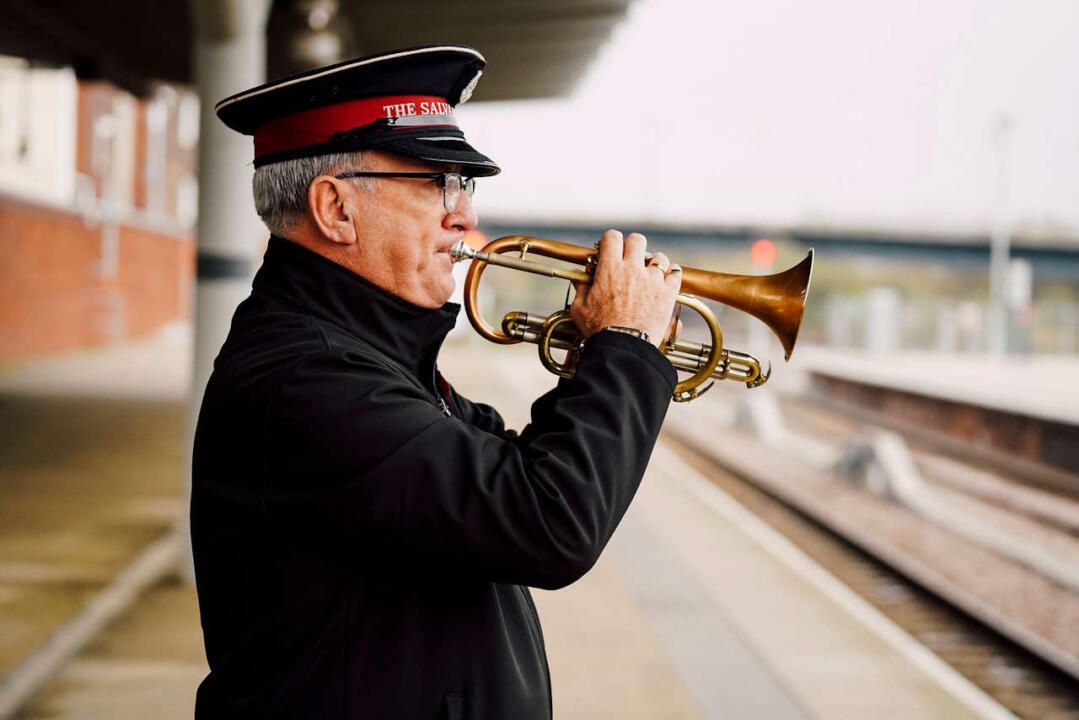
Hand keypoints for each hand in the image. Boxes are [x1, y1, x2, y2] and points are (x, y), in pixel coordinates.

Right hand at [570, 230, 681, 348]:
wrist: (623, 347)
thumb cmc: (599, 330)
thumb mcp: (580, 309)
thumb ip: (580, 288)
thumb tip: (578, 277)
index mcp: (609, 269)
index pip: (612, 237)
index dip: (610, 241)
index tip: (610, 249)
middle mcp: (632, 269)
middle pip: (637, 240)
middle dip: (632, 247)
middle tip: (629, 259)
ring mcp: (652, 280)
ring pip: (659, 256)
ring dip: (654, 262)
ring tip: (649, 273)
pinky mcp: (667, 293)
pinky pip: (676, 273)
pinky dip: (672, 274)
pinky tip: (666, 279)